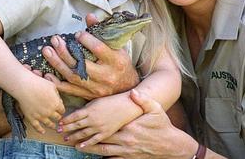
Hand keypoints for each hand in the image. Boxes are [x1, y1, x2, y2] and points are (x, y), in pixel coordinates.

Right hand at [14, 74, 64, 133]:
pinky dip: (41, 130)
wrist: (24, 86)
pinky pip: (37, 127)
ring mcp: (40, 116)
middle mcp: (50, 112)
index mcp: (56, 104)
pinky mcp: (32, 118)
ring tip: (54, 127)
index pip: (62, 110)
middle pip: (57, 118)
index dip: (61, 110)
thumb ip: (57, 94)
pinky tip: (43, 132)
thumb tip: (58, 100)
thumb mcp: (52, 86)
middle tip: (57, 117)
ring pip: (49, 124)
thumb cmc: (38, 83)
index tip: (60, 110)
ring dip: (52, 126)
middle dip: (58, 117)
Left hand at [42, 14, 139, 99]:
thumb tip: (89, 16)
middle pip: (82, 64)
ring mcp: (96, 87)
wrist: (127, 87)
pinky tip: (47, 74)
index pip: (98, 49)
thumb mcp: (116, 46)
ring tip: (47, 51)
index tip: (76, 34)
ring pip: (73, 76)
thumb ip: (101, 31)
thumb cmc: (120, 63)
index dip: (86, 40)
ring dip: (57, 63)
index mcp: (116, 61)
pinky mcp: (88, 95)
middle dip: (65, 51)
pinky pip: (70, 90)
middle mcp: (106, 76)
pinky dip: (57, 83)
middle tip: (55, 40)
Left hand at [59, 93, 141, 146]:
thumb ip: (87, 107)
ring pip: (83, 133)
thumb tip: (78, 112)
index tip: (60, 122)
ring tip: (66, 139)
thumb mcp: (97, 100)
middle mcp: (93, 119)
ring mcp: (99, 127)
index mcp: (90, 110)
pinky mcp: (106, 133)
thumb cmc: (113, 100)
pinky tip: (80, 146)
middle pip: (76, 125)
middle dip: (66, 129)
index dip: (66, 120)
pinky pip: (94, 140)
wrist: (127, 106)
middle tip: (58, 131)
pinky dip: (86, 143)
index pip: (74, 116)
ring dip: (73, 136)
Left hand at [77, 89, 194, 158]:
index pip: (106, 126)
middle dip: (86, 139)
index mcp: (129, 128)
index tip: (81, 122)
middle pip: (101, 140)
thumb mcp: (156, 110)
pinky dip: (104, 158)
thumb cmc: (163, 126)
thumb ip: (143, 101)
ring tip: (78, 147)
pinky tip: (96, 156)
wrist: (172, 146)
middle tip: (72, 137)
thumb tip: (133, 92)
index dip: (93, 125)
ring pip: (104, 151)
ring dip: (91, 149)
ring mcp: (127, 152)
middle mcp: (126, 141)